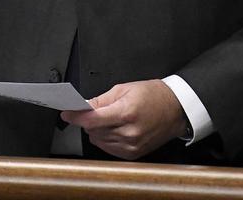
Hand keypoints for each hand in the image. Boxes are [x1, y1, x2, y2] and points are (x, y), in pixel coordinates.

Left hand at [60, 79, 189, 159]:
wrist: (176, 109)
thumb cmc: (153, 95)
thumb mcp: (124, 89)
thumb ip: (100, 100)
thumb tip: (82, 106)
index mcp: (126, 112)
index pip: (92, 119)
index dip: (76, 116)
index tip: (66, 113)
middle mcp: (129, 132)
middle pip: (94, 130)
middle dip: (89, 120)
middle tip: (94, 110)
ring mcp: (132, 145)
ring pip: (99, 140)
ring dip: (97, 130)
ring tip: (110, 118)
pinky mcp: (134, 154)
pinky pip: (109, 149)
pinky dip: (106, 139)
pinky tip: (114, 129)